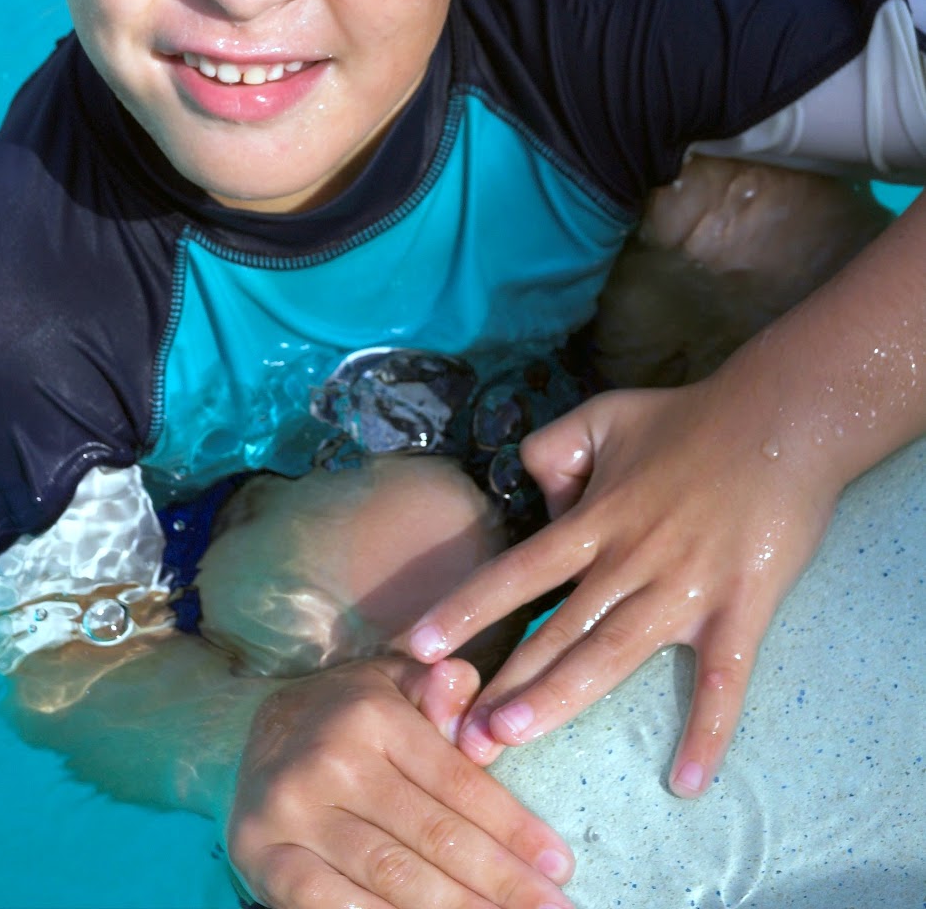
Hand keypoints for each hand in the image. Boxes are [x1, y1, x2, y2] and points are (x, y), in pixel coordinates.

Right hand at [226, 654, 575, 907]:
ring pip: (393, 878)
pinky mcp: (264, 857)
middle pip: (434, 837)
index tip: (560, 866)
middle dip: (501, 882)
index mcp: (373, 714)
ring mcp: (295, 812)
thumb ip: (438, 688)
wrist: (246, 735)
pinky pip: (333, 907)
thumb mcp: (393, 682)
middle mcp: (333, 759)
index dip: (514, 829)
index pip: (458, 783)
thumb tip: (466, 689)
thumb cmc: (345, 715)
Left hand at [406, 363, 842, 795]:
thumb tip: (539, 508)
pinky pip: (722, 680)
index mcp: (595, 519)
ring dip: (562, 698)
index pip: (517, 571)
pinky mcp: (739, 610)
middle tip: (458, 734)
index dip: (466, 609)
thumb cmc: (688, 418)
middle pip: (556, 629)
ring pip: (612, 654)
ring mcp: (684, 589)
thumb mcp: (601, 415)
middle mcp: (629, 560)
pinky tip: (688, 782)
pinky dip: (707, 731)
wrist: (782, 419)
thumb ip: (551, 452)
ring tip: (514, 737)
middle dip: (505, 681)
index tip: (416, 647)